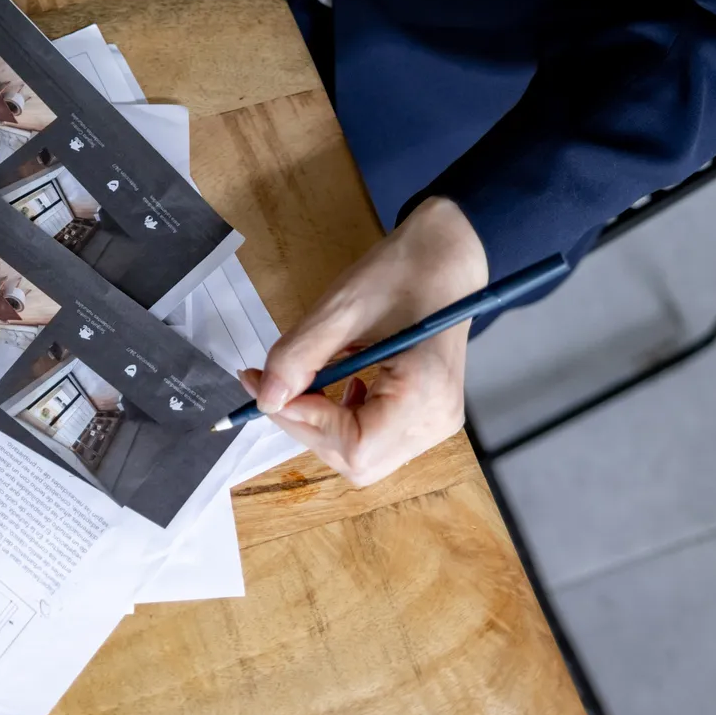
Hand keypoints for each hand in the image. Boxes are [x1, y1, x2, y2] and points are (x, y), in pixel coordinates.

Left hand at [242, 197, 488, 486]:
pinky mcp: (428, 414)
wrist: (449, 254)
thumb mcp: (343, 307)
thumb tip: (266, 399)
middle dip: (306, 426)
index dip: (303, 424)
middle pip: (357, 459)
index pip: (355, 446)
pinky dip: (344, 419)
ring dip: (322, 424)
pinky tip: (341, 382)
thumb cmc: (405, 270)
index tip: (267, 389)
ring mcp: (436, 422)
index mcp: (426, 394)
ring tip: (306, 380)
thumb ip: (301, 356)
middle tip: (273, 386)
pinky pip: (376, 437)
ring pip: (363, 455)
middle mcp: (436, 420)